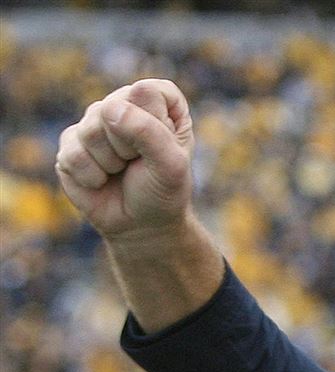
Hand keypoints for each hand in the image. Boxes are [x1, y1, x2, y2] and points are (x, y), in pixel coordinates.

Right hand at [56, 78, 193, 239]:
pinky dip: (93, 177)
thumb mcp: (171, 165)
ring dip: (111, 163)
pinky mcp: (70, 143)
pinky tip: (102, 180)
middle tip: (139, 163)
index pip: (148, 92)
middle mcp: (123, 103)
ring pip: (90, 131)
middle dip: (129, 146)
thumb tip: (109, 109)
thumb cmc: (163, 190)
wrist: (142, 224)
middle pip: (113, 107)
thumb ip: (148, 132)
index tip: (164, 147)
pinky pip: (73, 154)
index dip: (154, 124)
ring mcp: (94, 122)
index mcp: (157, 101)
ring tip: (121, 171)